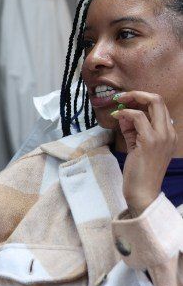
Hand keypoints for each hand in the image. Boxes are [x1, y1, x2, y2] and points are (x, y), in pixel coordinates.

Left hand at [112, 91, 176, 214]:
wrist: (143, 191)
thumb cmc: (138, 170)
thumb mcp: (136, 144)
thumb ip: (131, 128)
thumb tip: (123, 113)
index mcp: (168, 133)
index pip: (159, 106)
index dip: (140, 100)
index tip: (125, 102)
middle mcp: (169, 132)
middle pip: (158, 99)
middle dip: (137, 93)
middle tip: (120, 97)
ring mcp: (162, 136)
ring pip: (153, 102)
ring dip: (130, 100)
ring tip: (116, 108)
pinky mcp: (150, 140)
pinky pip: (138, 116)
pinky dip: (125, 112)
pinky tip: (116, 117)